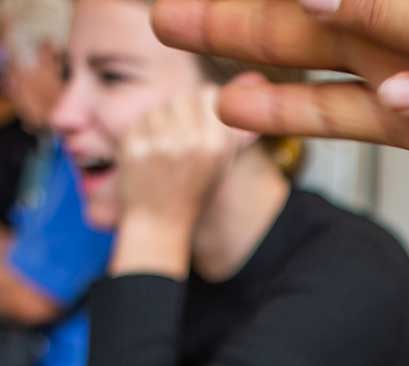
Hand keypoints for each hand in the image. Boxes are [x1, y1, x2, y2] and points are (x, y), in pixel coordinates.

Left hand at [110, 86, 253, 277]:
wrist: (158, 226)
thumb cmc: (193, 194)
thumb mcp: (222, 162)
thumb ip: (234, 125)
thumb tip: (255, 78)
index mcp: (217, 147)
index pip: (211, 96)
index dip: (204, 107)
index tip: (200, 125)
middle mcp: (191, 143)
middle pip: (183, 98)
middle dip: (180, 114)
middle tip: (179, 141)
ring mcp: (160, 144)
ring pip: (160, 107)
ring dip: (160, 123)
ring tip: (164, 151)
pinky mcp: (134, 146)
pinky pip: (140, 120)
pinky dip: (143, 133)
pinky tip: (149, 155)